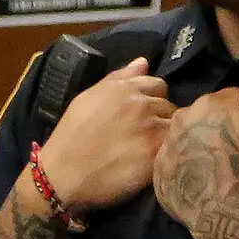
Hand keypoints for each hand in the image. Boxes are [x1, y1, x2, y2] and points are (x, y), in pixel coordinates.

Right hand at [37, 59, 173, 212]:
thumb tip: (143, 63)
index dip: (154, 100)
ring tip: (154, 151)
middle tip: (149, 137)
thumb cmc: (71, 137)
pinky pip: (174, 149)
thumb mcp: (89, 98)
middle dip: (162, 119)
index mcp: (126, 89)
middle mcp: (142, 104)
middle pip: (170, 107)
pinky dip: (170, 154)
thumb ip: (118, 79)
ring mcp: (150, 130)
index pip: (159, 86)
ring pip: (175, 128)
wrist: (63, 175)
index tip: (146, 116)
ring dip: (169, 137)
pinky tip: (159, 162)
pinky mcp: (155, 156)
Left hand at [153, 78, 238, 232]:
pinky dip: (182, 162)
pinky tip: (194, 176)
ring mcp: (168, 141)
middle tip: (229, 149)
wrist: (216, 209)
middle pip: (206, 113)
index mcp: (212, 102)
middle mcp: (184, 115)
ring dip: (198, 141)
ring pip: (187, 133)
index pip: (232, 97)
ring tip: (211, 163)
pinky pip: (173, 157)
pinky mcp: (159, 166)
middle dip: (217, 125)